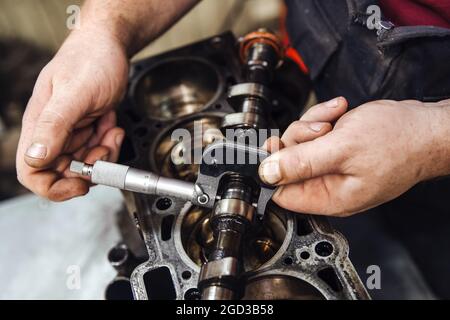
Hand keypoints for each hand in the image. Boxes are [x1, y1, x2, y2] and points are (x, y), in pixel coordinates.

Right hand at [16, 28, 128, 200]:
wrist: (110, 45)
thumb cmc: (90, 60)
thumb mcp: (74, 94)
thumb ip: (54, 125)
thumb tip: (34, 157)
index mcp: (39, 125)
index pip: (32, 172)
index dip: (54, 187)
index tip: (81, 184)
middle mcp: (52, 132)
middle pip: (64, 172)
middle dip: (90, 168)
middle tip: (104, 149)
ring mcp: (71, 131)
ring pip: (85, 163)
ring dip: (103, 153)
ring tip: (110, 130)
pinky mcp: (87, 128)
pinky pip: (98, 150)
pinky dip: (109, 143)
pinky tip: (112, 124)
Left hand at [259, 98, 448, 215]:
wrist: (426, 127)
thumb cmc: (399, 142)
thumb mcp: (342, 148)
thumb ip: (302, 162)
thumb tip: (267, 173)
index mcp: (330, 197)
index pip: (282, 193)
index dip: (273, 169)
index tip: (275, 148)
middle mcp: (330, 186)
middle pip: (288, 164)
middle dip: (298, 139)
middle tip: (320, 129)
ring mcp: (335, 168)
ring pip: (301, 145)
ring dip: (312, 125)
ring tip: (335, 117)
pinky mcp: (339, 152)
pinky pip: (316, 135)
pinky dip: (323, 119)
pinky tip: (338, 112)